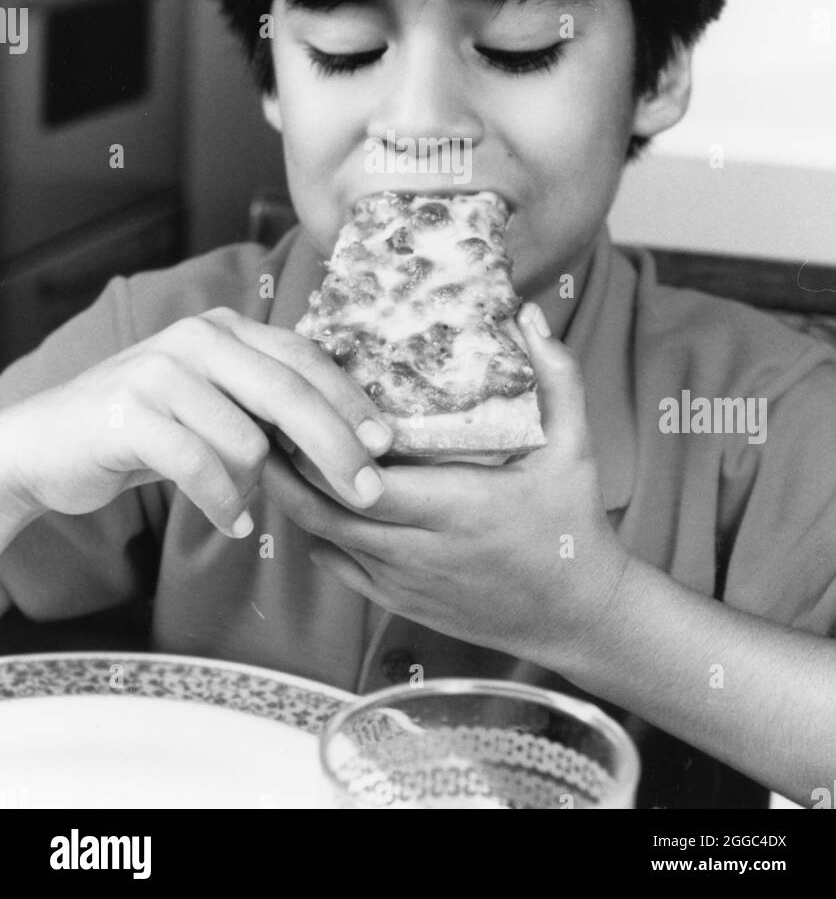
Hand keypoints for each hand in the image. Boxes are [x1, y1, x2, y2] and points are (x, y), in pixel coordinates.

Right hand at [0, 308, 390, 544]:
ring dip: (254, 485)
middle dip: (336, 446)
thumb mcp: (211, 401)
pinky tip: (233, 523)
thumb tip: (349, 434)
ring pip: (245, 439)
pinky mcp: (130, 413)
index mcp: (224, 329)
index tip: (385, 441)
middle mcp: (196, 338)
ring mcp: (160, 371)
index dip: (348, 399)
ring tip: (240, 503)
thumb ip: (264, 403)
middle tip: (366, 490)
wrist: (48, 444)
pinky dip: (223, 503)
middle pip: (289, 393)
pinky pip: (200, 467)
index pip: (304, 357)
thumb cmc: (146, 427)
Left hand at [261, 303, 630, 667]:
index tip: (302, 406)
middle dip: (289, 467)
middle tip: (267, 418)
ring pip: (324, 539)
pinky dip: (316, 532)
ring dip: (296, 497)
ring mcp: (405, 582)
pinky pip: (337, 566)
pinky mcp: (398, 603)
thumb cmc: (575, 526)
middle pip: (328, 512)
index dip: (325, 451)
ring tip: (274, 450)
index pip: (368, 483)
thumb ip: (556, 379)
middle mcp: (422, 550)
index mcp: (459, 508)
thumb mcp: (575, 448)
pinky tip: (309, 497)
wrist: (579, 617)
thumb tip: (528, 314)